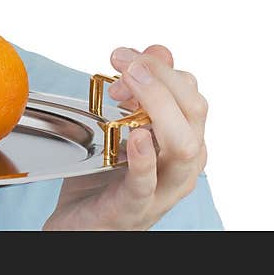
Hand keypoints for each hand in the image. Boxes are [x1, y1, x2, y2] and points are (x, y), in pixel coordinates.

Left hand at [43, 44, 207, 229]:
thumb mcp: (120, 125)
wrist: (79, 224)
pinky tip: (135, 136)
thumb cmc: (102, 174)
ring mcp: (161, 189)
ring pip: (184, 147)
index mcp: (182, 140)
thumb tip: (155, 50)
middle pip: (193, 112)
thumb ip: (138, 92)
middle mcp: (181, 164)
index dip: (158, 67)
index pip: (189, 93)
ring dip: (157, 108)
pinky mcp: (133, 207)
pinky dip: (144, 158)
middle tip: (123, 61)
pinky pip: (147, 184)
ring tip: (127, 87)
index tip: (122, 57)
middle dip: (160, 77)